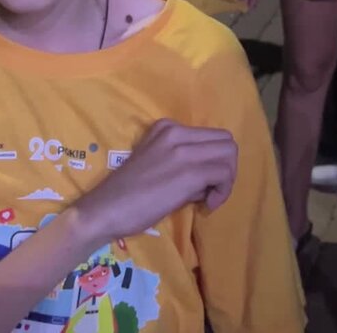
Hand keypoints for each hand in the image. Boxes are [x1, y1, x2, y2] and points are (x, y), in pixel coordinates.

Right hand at [78, 120, 237, 242]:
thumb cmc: (128, 193)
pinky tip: (208, 205)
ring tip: (209, 198)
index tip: (204, 184)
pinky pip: (224, 174)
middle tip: (212, 191)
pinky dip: (223, 191)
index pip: (211, 136)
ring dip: (227, 179)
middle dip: (227, 167)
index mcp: (167, 127)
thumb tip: (207, 178)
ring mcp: (183, 150)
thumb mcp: (155, 162)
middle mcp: (177, 131)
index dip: (215, 160)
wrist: (106, 208)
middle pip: (226, 140)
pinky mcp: (188, 172)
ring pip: (230, 153)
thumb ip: (182, 161)